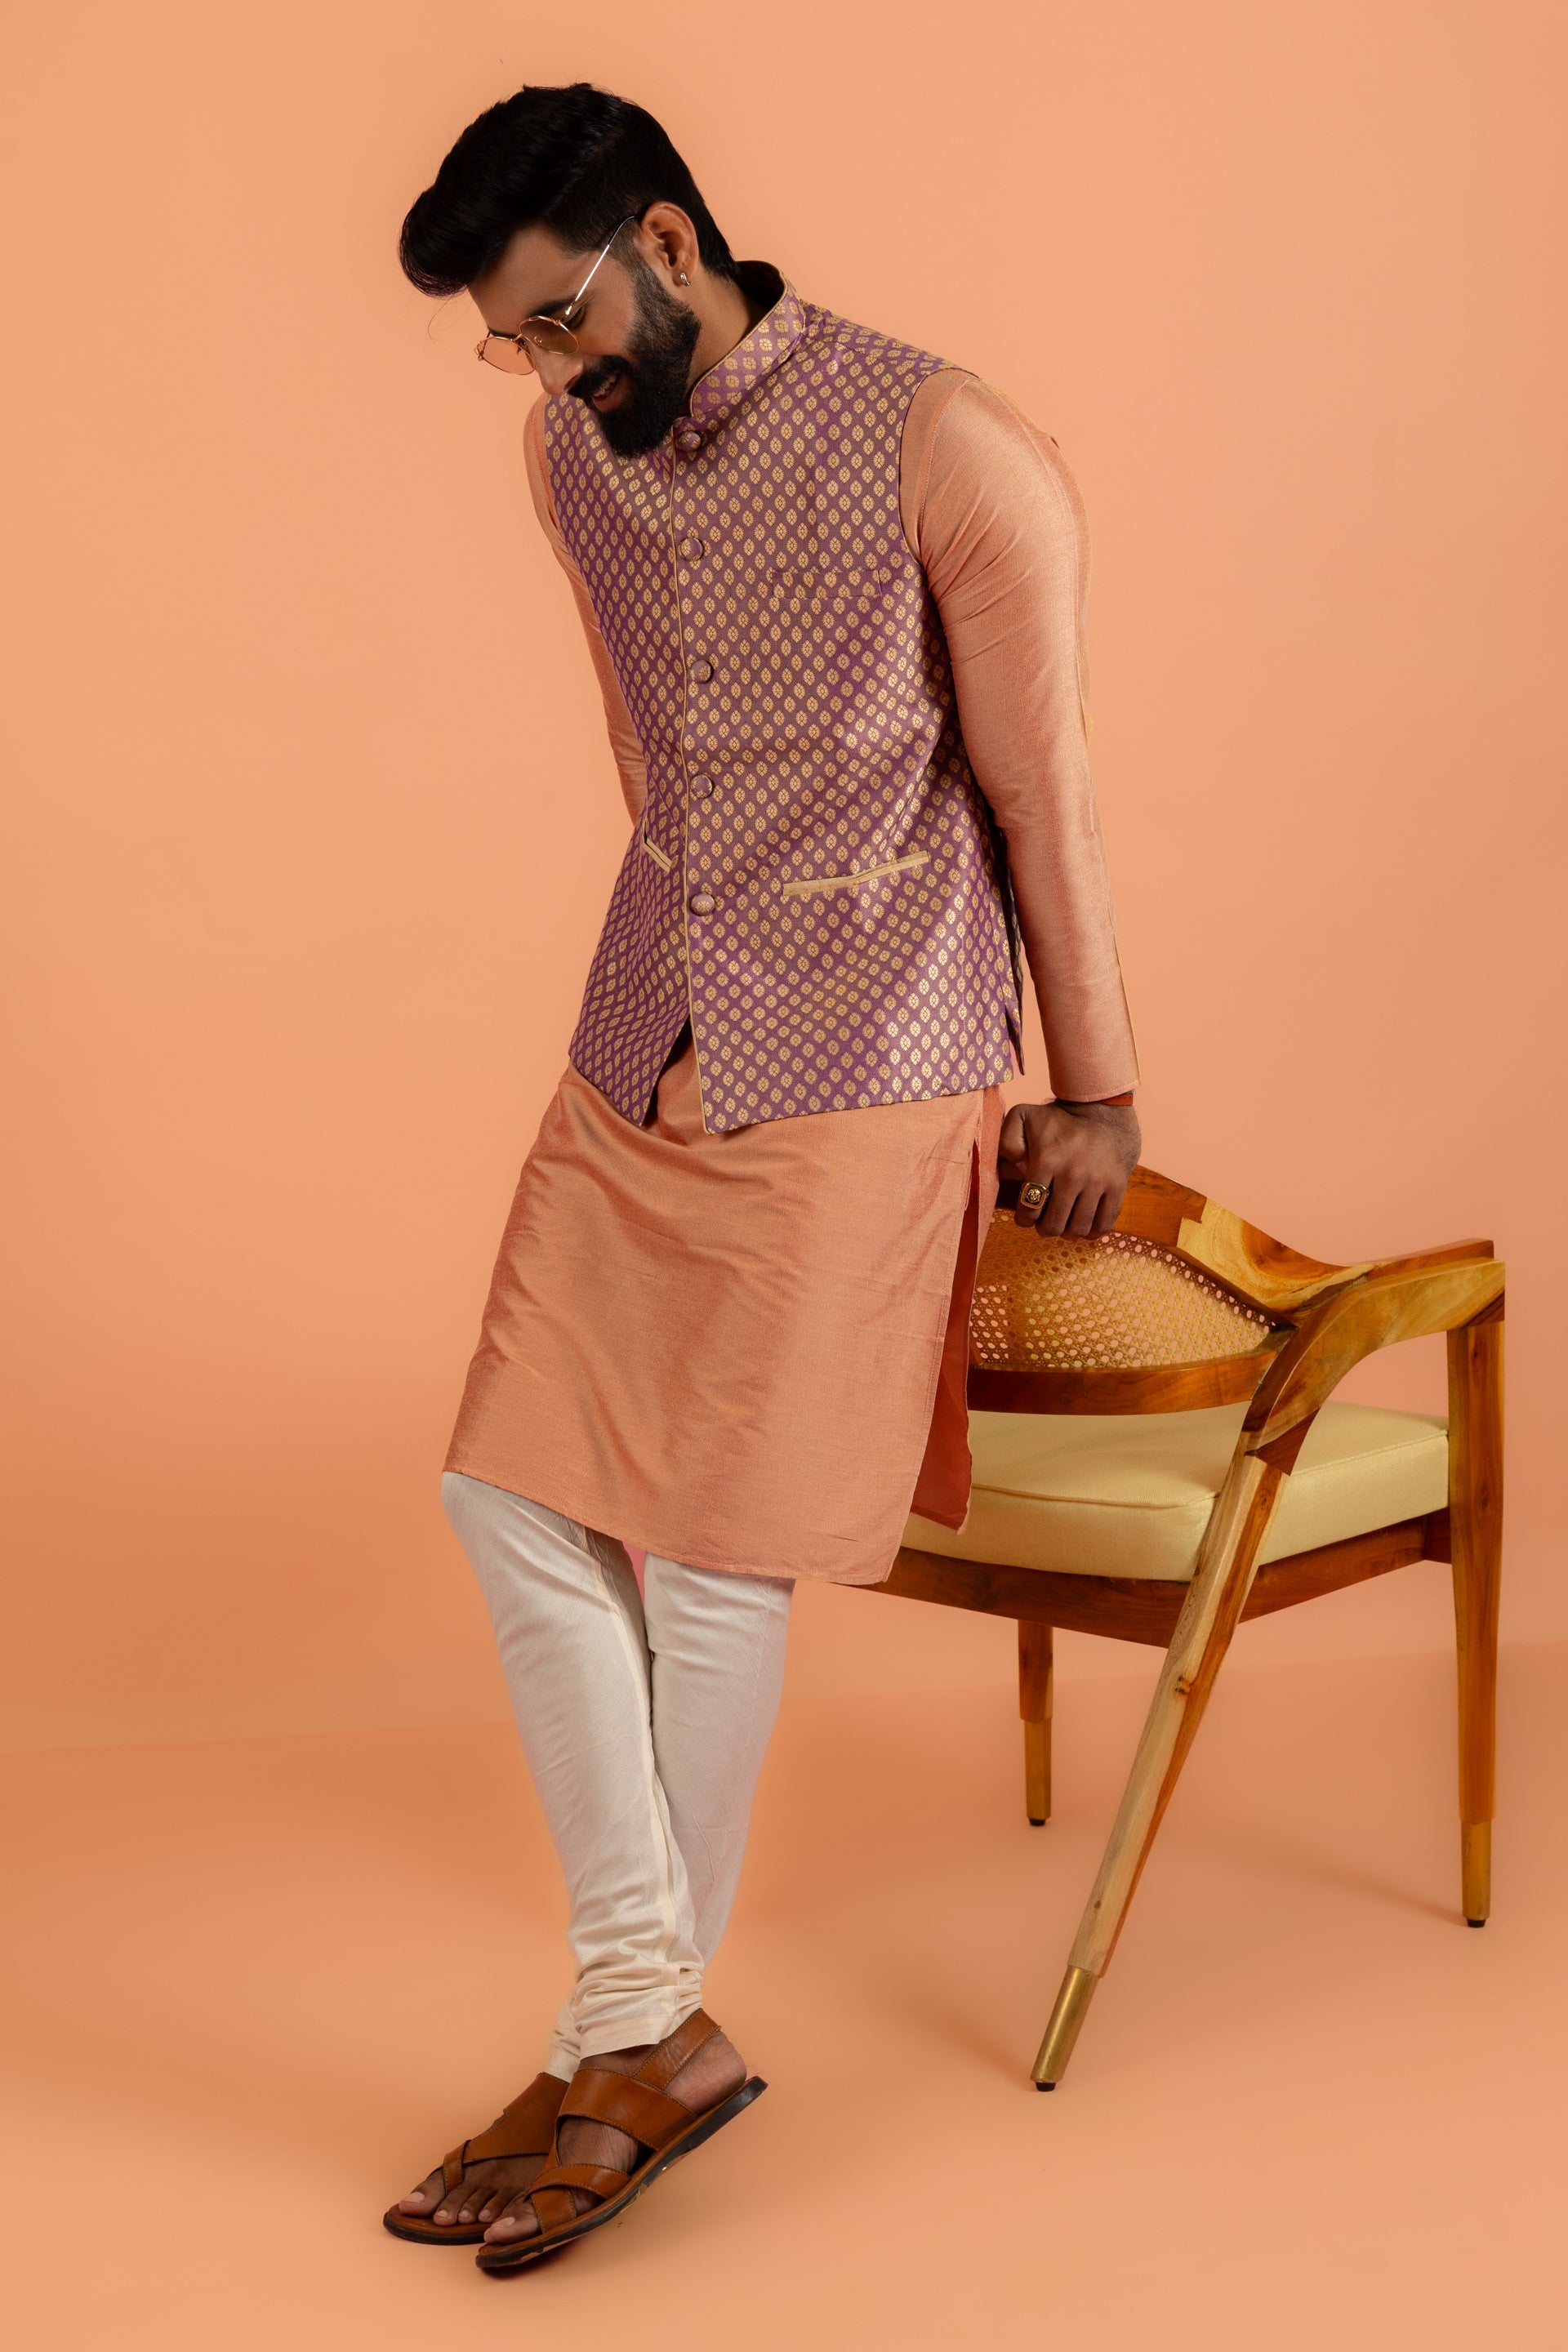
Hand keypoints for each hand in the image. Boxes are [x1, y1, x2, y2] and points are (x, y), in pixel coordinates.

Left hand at [997, 1099, 1140, 1237]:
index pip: (1029, 1207)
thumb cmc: (1057, 1120)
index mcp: (1046, 1160)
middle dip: (1044, 1228)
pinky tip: (1084, 1224)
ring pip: (1078, 1228)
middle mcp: (1072, 1174)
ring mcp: (1097, 1181)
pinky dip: (1092, 1232)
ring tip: (1064, 1223)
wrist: (1102, 1112)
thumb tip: (1012, 1171)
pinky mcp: (1117, 1185)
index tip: (1026, 1217)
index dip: (1024, 1219)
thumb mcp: (1023, 1117)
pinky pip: (1104, 1223)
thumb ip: (1007, 1141)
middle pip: (1053, 1224)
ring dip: (1067, 1232)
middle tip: (1044, 1222)